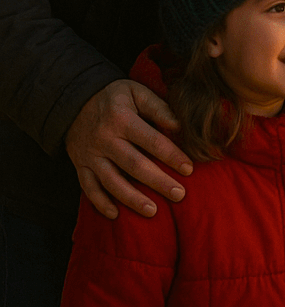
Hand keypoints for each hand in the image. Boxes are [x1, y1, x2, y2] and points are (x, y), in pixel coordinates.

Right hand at [65, 80, 192, 219]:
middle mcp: (104, 139)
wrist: (74, 101)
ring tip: (153, 211)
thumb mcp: (136, 92)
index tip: (189, 169)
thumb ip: (158, 107)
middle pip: (134, 165)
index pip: (151, 140)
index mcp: (121, 118)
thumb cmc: (115, 97)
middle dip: (158, 182)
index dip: (171, 155)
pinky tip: (116, 215)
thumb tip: (179, 126)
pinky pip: (88, 189)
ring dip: (132, 199)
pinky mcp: (79, 166)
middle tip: (179, 195)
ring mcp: (90, 155)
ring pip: (112, 182)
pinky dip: (100, 203)